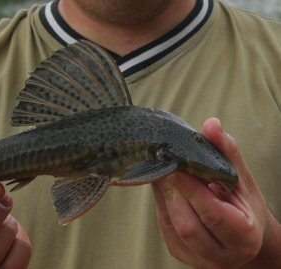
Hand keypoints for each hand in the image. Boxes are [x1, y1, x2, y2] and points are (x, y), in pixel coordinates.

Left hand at [152, 118, 280, 268]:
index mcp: (244, 236)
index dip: (191, 190)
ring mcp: (200, 260)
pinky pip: (165, 229)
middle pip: (188, 225)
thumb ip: (227, 153)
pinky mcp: (181, 255)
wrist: (244, 238)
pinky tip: (163, 187)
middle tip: (163, 167)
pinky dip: (161, 205)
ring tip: (160, 173)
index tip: (175, 168)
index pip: (212, 214)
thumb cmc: (245, 207)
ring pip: (173, 228)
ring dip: (164, 198)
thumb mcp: (243, 181)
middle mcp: (222, 256)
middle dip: (173, 193)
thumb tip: (211, 124)